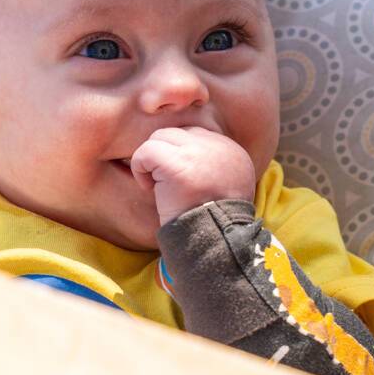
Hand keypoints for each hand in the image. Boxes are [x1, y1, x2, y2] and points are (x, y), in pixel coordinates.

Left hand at [129, 126, 256, 227]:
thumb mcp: (226, 189)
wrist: (214, 242)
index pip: (197, 136)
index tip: (179, 183)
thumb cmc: (213, 222)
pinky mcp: (177, 164)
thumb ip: (211, 167)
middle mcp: (220, 146)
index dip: (181, 156)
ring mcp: (198, 152)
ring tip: (157, 187)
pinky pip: (146, 150)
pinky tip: (149, 189)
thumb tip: (182, 156)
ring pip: (160, 136)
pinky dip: (140, 168)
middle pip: (177, 132)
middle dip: (165, 156)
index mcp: (233, 153)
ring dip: (152, 161)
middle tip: (165, 185)